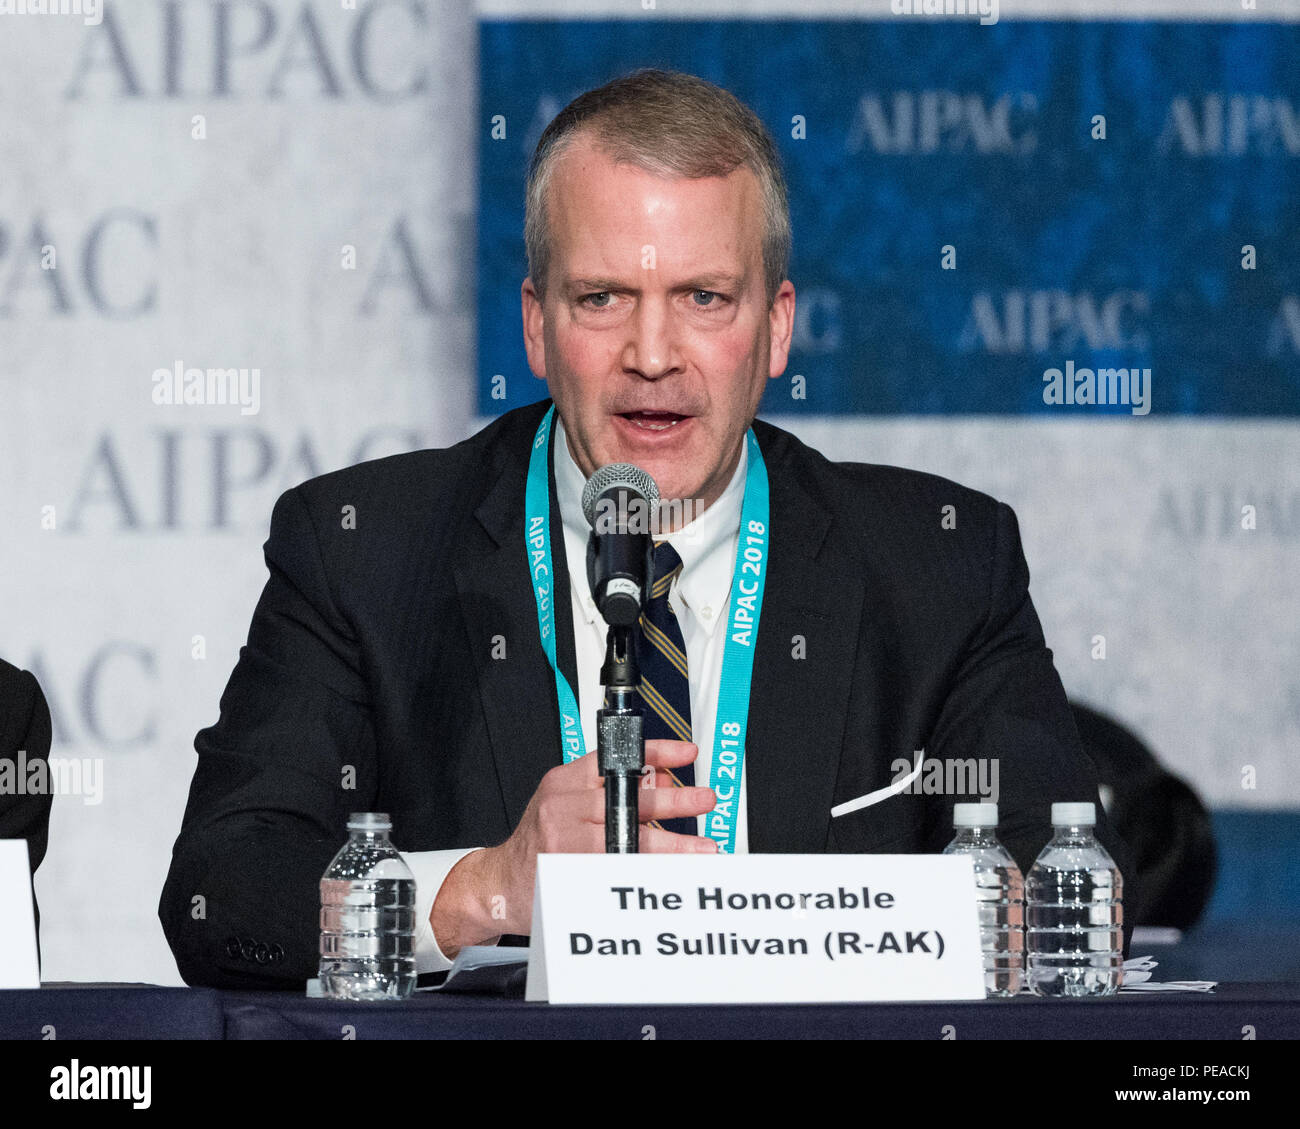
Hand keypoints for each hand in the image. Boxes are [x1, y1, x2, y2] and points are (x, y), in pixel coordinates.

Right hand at [432, 740, 715, 952]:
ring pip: (627, 837)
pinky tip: (669, 873)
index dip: (655, 753)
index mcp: (566, 780)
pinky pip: (615, 868)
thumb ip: (610, 791)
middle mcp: (562, 804)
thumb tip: (661, 780)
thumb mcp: (569, 803)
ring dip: (671, 844)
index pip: (616, 757)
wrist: (499, 883)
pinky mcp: (566, 869)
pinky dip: (646, 871)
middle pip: (627, 798)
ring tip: (701, 848)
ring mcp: (563, 838)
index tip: (686, 754)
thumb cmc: (537, 842)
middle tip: (703, 801)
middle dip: (673, 802)